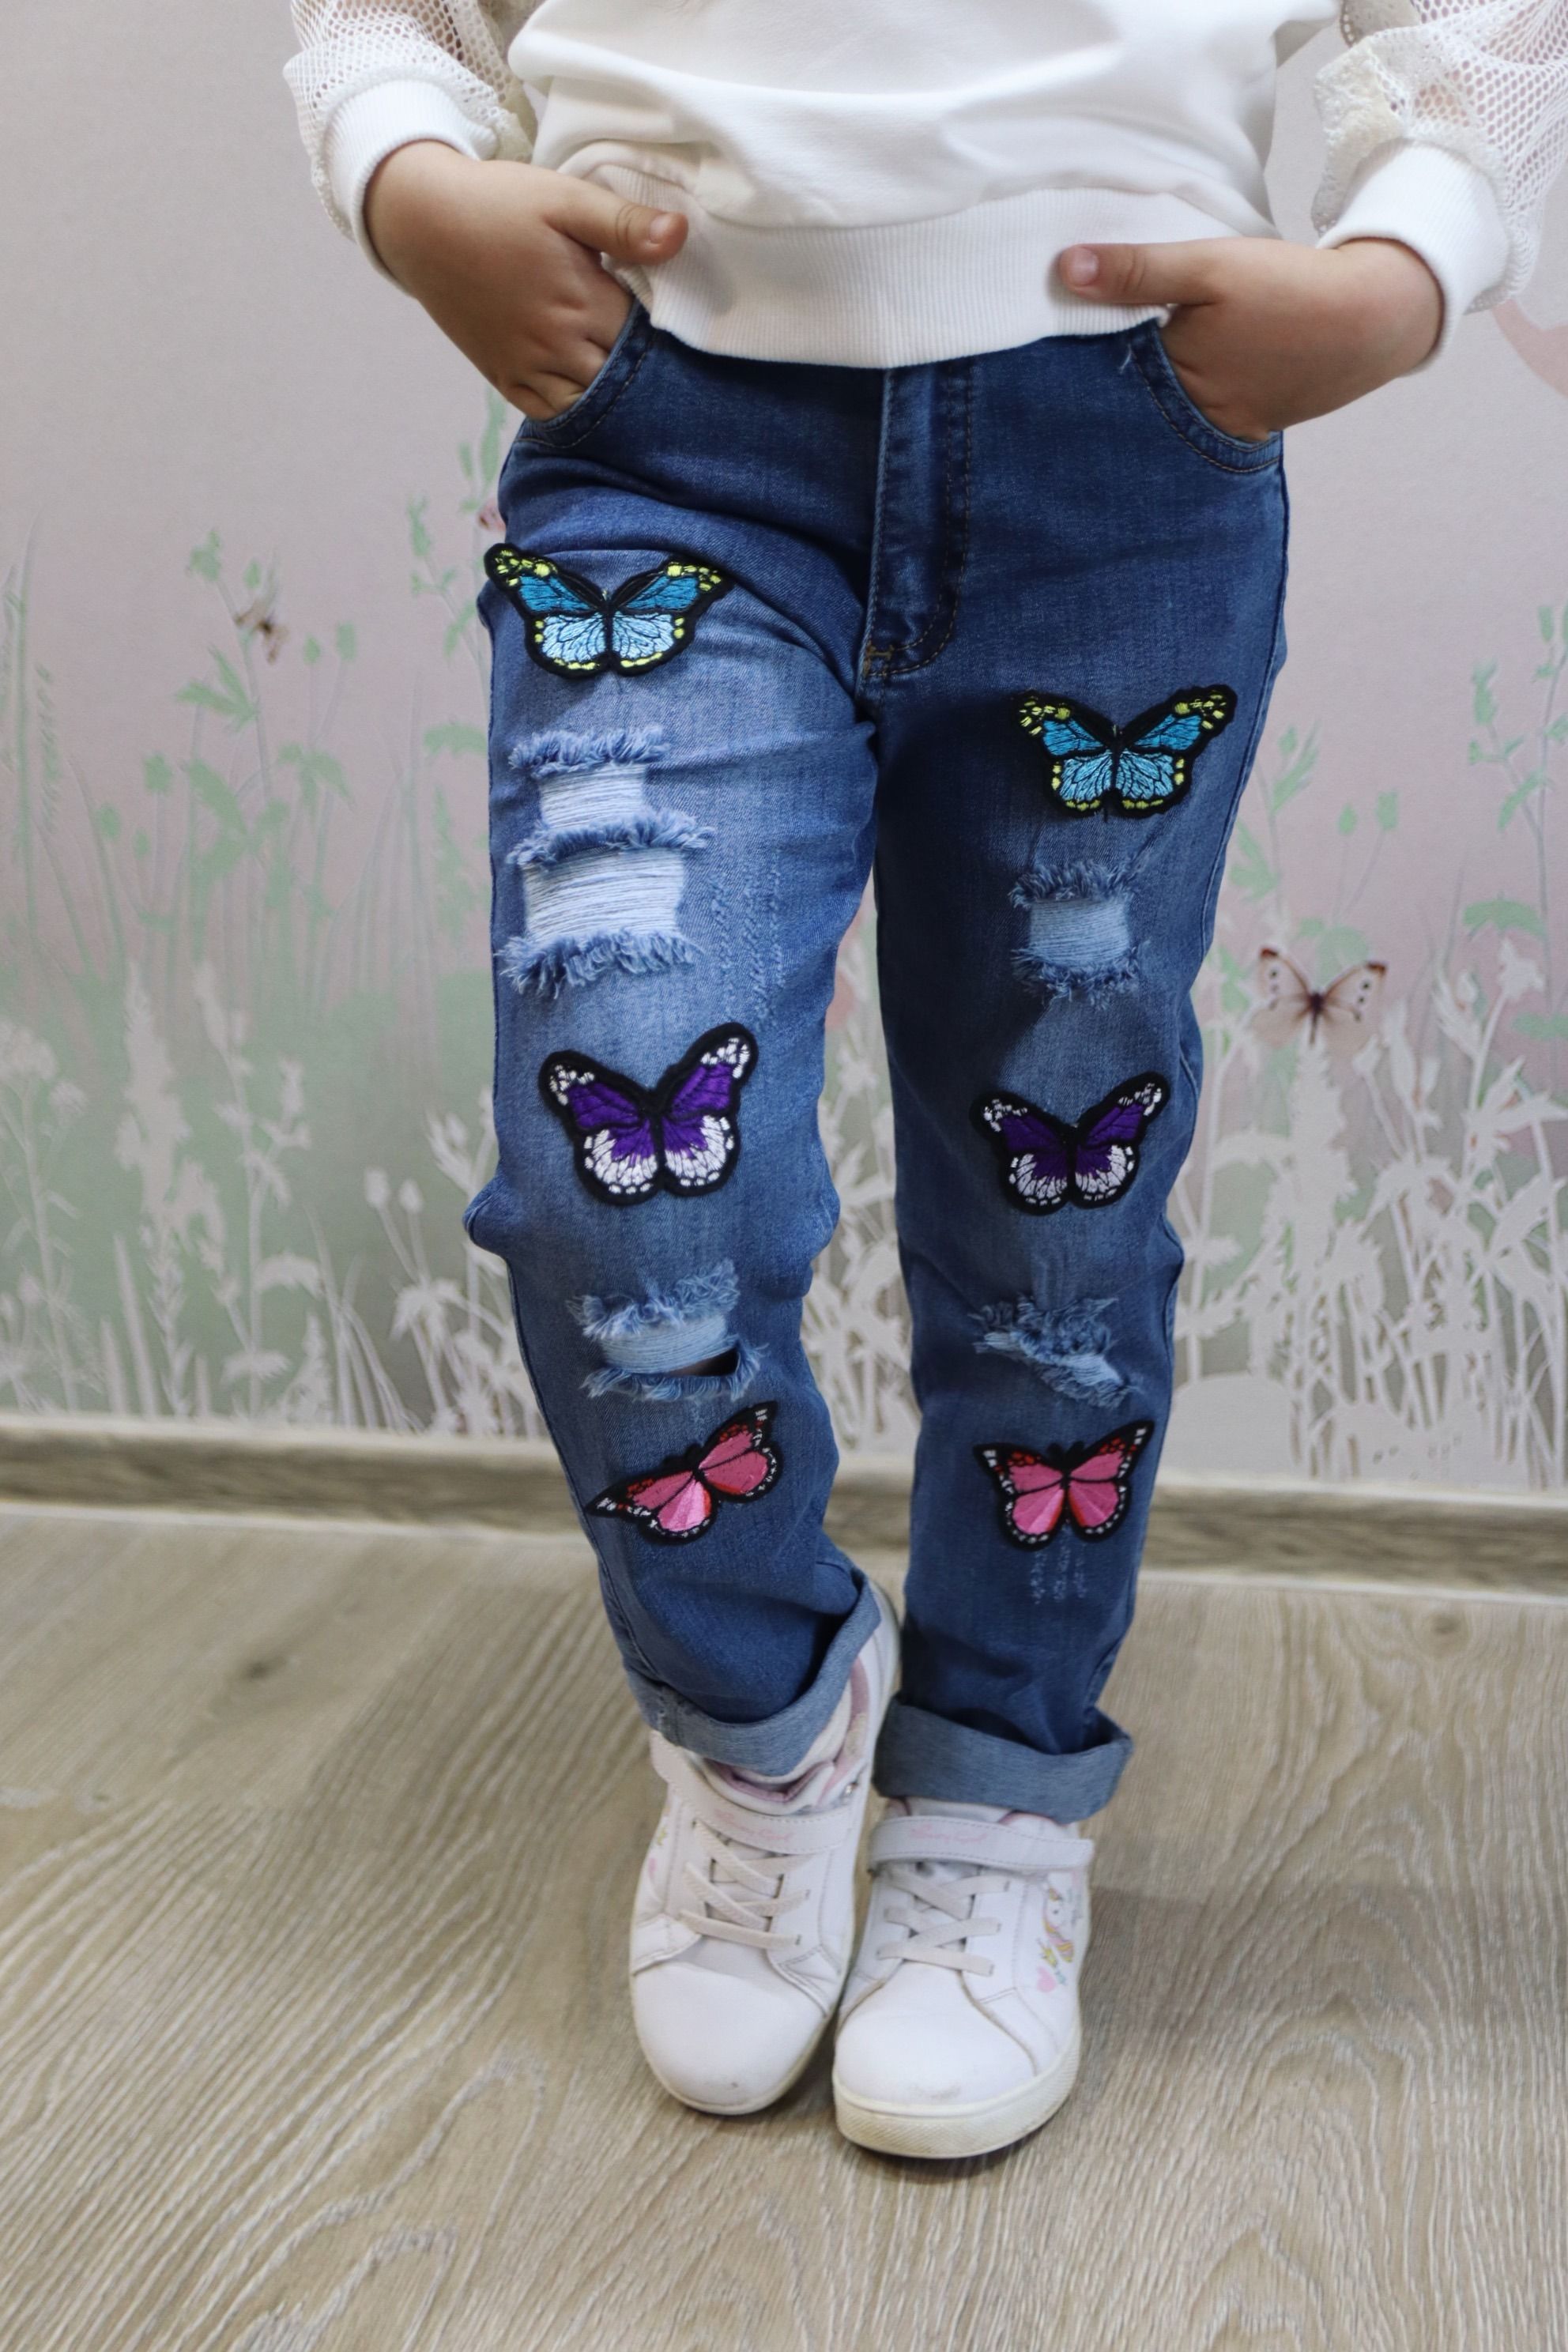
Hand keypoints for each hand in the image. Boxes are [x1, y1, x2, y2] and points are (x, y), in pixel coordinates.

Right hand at [364, 143, 687, 417]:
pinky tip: (589, 395)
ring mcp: (528, 368)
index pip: (647, 339)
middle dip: (645, 372)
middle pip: (621, 380)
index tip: (678, 323)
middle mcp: (557, 346)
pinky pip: (548, 414)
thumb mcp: (564, 198)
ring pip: (589, 405)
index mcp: (582, 302)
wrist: (422, 222)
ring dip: (612, 398)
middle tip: (665, 358)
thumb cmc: (498, 204)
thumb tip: (680, 235)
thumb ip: (623, 223)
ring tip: (631, 380)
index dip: (668, 334)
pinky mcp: (504, 377)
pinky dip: (574, 413)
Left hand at [1058, 236, 1442, 441]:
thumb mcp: (1211, 266)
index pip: (1097, 378)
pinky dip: (1169, 389)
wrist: (1376, 319)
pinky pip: (1187, 408)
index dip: (1066, 359)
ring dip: (1130, 384)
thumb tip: (1064, 269)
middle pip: (1122, 400)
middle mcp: (1188, 419)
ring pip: (1153, 407)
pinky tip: (1158, 364)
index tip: (1034, 335)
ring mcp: (1215, 426)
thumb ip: (1139, 269)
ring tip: (1092, 357)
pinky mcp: (1239, 420)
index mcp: (1173, 384)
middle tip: (1048, 355)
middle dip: (1090, 382)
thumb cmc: (1291, 292)